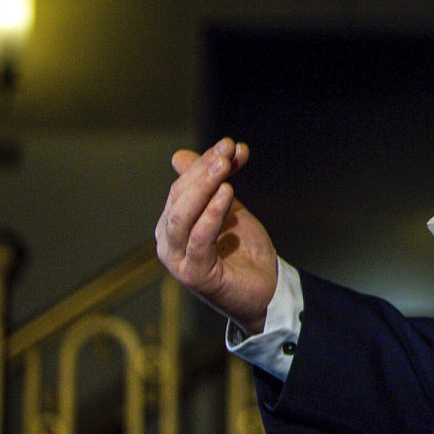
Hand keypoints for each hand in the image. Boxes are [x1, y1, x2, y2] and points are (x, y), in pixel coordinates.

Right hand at [154, 137, 277, 331]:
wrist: (266, 288)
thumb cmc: (243, 249)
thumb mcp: (228, 208)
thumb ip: (211, 183)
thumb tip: (179, 155)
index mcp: (172, 224)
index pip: (182, 186)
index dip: (205, 162)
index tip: (232, 145)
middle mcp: (168, 241)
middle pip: (179, 197)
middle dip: (204, 170)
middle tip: (228, 150)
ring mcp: (178, 259)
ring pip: (182, 216)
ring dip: (204, 186)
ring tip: (225, 165)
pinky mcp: (194, 274)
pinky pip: (198, 239)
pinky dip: (211, 214)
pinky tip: (226, 193)